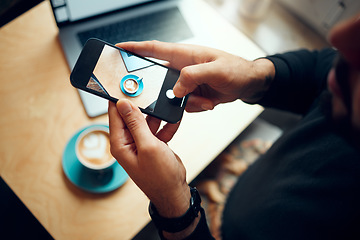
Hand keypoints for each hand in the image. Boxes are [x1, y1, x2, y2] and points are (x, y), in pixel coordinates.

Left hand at [108, 100, 189, 217]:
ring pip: (147, 121)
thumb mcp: (148, 146)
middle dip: (142, 105)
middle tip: (151, 93)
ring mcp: (141, 143)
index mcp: (120, 144)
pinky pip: (158, 128)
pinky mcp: (153, 145)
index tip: (126, 84)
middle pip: (131, 116)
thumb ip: (136, 124)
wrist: (175, 191)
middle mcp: (128, 142)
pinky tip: (174, 120)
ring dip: (157, 115)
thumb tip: (124, 104)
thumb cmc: (160, 176)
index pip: (115, 115)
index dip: (119, 99)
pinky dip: (166, 124)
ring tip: (167, 107)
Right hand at [116, 41, 274, 111]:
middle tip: (169, 97)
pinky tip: (208, 102)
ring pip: (171, 96)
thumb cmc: (236, 70)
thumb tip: (175, 90)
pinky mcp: (192, 94)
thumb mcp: (216, 70)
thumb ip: (193, 76)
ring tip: (205, 99)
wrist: (249, 84)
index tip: (118, 50)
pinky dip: (195, 106)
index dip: (134, 49)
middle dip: (160, 91)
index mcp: (184, 55)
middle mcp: (182, 68)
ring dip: (186, 102)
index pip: (153, 49)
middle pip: (159, 79)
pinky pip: (183, 105)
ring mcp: (186, 82)